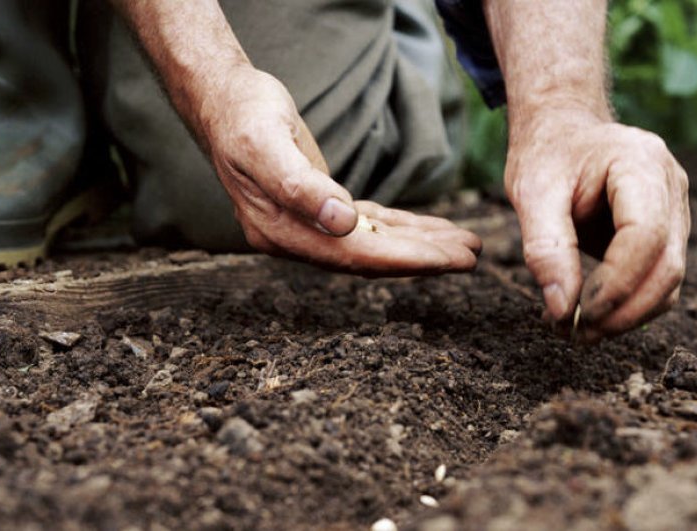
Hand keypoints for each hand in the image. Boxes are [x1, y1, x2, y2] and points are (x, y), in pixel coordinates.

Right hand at [200, 66, 480, 275]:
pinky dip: (401, 227)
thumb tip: (343, 223)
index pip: (357, 256)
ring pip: (376, 243)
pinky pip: (369, 225)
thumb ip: (302, 188)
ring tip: (464, 244)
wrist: (224, 103)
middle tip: (472, 256)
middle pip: (372, 257)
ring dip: (420, 244)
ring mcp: (309, 226)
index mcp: (284, 233)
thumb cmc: (244, 119)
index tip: (450, 261)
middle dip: (424, 258)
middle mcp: (298, 239)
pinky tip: (429, 229)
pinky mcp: (321, 209)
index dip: (407, 260)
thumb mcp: (267, 146)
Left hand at [506, 111, 689, 340]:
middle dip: (622, 311)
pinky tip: (587, 315)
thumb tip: (561, 309)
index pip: (646, 235)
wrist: (563, 132)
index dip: (614, 283)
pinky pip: (657, 280)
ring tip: (574, 332)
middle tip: (573, 336)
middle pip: (667, 266)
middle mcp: (671, 187)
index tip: (573, 314)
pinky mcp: (666, 233)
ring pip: (668, 282)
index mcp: (642, 164)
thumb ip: (545, 248)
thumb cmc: (546, 154)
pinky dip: (627, 306)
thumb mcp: (531, 192)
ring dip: (626, 317)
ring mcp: (675, 211)